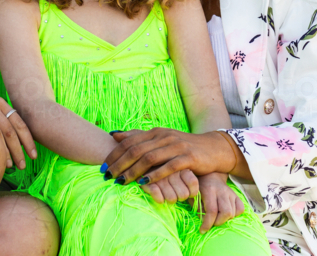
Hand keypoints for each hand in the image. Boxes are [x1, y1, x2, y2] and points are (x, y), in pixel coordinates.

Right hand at [0, 90, 37, 169]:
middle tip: (22, 166)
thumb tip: (20, 145)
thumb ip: (5, 122)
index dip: (28, 141)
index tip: (33, 156)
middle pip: (11, 131)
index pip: (20, 124)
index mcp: (3, 105)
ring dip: (4, 151)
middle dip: (18, 150)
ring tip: (9, 165)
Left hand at [102, 128, 234, 184]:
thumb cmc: (184, 147)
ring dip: (132, 171)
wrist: (213, 149)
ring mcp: (176, 146)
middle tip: (106, 176)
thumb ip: (139, 137)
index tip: (102, 166)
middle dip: (119, 163)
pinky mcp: (188, 158)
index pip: (130, 141)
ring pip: (149, 158)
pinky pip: (168, 167)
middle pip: (136, 149)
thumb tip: (114, 135)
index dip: (114, 154)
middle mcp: (164, 137)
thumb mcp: (161, 140)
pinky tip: (144, 183)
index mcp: (156, 132)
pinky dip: (154, 175)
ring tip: (120, 181)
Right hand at [141, 169, 198, 203]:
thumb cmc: (165, 166)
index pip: (193, 185)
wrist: (141, 159)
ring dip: (170, 199)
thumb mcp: (181, 167)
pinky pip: (159, 197)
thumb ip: (189, 176)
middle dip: (180, 196)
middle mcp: (171, 169)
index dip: (192, 192)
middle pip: (183, 194)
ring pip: (172, 198)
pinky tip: (159, 198)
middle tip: (175, 193)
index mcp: (181, 164)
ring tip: (167, 195)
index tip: (188, 192)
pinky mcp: (146, 182)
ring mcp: (158, 175)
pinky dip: (160, 199)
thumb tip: (196, 194)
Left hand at [197, 172, 244, 233]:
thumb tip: (204, 220)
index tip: (202, 230)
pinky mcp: (236, 195)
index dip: (207, 223)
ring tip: (217, 217)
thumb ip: (197, 208)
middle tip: (212, 222)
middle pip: (226, 212)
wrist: (210, 175)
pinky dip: (235, 214)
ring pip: (233, 212)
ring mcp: (230, 193)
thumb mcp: (194, 195)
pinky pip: (240, 209)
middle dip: (218, 222)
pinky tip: (226, 213)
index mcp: (209, 190)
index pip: (212, 211)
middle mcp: (221, 191)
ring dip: (225, 219)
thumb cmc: (199, 187)